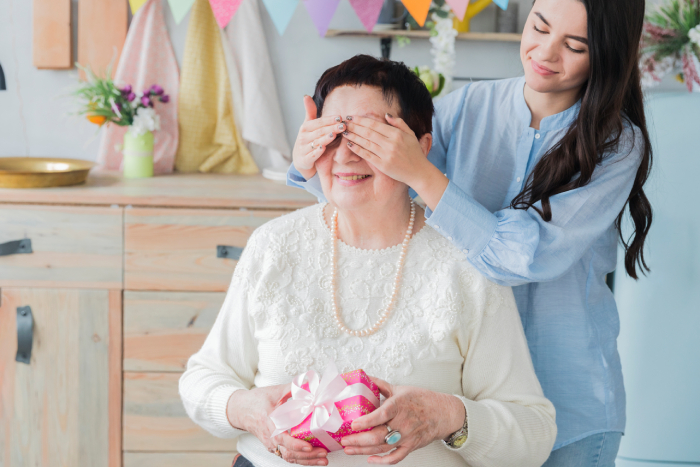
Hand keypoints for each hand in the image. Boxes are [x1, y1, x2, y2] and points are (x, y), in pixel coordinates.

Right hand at [227, 385, 328, 464]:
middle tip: (324, 454)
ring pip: (289, 457)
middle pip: (288, 453)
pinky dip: (302, 459)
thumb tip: (309, 384)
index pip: (282, 439)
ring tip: (323, 459)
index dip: (296, 444)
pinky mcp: (274, 447)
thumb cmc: (257, 400)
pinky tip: (314, 458)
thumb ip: (292, 388)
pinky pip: (288, 456)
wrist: (240, 410)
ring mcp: (271, 444)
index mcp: (269, 423)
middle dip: (307, 456)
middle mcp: (270, 438)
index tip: (309, 446)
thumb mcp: (274, 391)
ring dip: (307, 460)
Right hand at [292, 96, 345, 180]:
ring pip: (316, 142)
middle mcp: (303, 137)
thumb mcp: (308, 125)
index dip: (329, 119)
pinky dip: (316, 152)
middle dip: (331, 128)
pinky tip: (323, 149)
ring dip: (325, 139)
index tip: (340, 117)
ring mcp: (303, 149)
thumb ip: (310, 112)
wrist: (300, 159)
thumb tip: (306, 96)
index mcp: (305, 128)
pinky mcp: (304, 159)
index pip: (318, 122)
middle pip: (319, 131)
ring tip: (334, 134)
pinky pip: (311, 155)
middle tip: (343, 126)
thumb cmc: (307, 139)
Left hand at [340, 377, 464, 463]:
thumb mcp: (400, 389)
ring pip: (383, 448)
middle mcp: (403, 423)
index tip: (353, 424)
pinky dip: (382, 461)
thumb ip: (380, 385)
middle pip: (378, 436)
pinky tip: (370, 459)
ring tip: (349, 449)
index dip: (367, 421)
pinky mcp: (411, 446)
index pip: (382, 415)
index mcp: (399, 406)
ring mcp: (407, 436)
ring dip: (364, 451)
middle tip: (344, 440)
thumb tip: (363, 377)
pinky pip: (396, 457)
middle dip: (358, 440)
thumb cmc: (422, 400)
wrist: (443, 412)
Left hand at [343, 114, 432, 187]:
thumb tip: (386, 114)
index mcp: (397, 134)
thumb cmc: (415, 152)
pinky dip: (357, 149)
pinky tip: (349, 144)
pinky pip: (367, 155)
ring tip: (344, 131)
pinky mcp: (382, 165)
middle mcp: (391, 143)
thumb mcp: (410, 134)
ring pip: (366, 143)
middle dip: (354, 126)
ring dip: (353, 136)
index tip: (351, 117)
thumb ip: (399, 123)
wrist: (419, 172)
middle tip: (343, 122)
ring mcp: (386, 155)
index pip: (375, 124)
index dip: (361, 120)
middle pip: (368, 132)